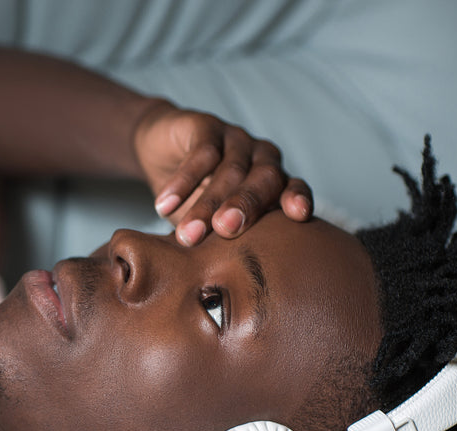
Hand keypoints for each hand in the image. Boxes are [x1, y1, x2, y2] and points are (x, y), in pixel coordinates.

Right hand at [133, 101, 312, 244]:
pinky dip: (183, 182)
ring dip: (206, 204)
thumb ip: (226, 239)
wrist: (159, 150)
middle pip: (263, 179)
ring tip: (187, 234)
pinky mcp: (208, 126)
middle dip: (246, 206)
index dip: (296, 199)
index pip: (292, 187)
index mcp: (272, 180)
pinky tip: (164, 204)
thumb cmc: (194, 194)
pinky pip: (201, 154)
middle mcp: (260, 156)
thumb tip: (226, 279)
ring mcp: (236, 139)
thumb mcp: (211, 220)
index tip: (298, 216)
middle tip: (226, 230)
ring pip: (230, 171)